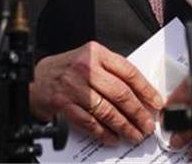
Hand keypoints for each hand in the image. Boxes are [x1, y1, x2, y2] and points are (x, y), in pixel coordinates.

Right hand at [30, 41, 162, 145]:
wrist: (35, 78)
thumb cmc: (66, 69)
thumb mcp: (89, 59)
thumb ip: (111, 72)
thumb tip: (140, 95)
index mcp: (97, 53)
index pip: (128, 72)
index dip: (146, 90)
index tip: (156, 103)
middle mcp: (86, 67)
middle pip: (120, 93)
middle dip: (137, 112)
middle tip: (146, 125)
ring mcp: (74, 86)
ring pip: (106, 110)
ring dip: (123, 126)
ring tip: (133, 134)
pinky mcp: (63, 104)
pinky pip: (89, 122)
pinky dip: (103, 133)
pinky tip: (112, 138)